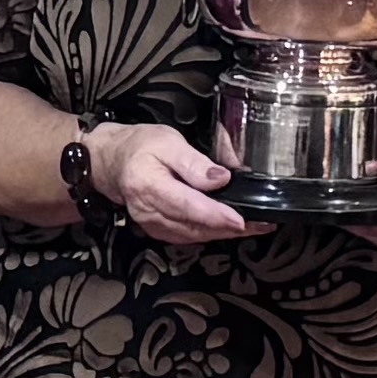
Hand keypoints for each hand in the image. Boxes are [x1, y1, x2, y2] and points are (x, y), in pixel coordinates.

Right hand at [85, 120, 257, 245]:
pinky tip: (230, 227)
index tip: (242, 220)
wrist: (113, 162)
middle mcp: (149, 211)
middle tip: (263, 223)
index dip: (216, 215)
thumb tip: (221, 178)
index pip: (188, 205)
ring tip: (255, 226)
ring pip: (195, 235)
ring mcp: (152, 225)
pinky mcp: (158, 231)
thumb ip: (195, 162)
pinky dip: (211, 233)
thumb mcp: (169, 141)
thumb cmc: (141, 146)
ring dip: (225, 233)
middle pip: (195, 226)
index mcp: (149, 185)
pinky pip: (188, 236)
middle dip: (231, 227)